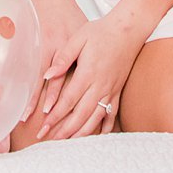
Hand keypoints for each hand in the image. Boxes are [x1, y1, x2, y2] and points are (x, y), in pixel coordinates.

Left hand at [39, 11, 142, 141]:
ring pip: (96, 118)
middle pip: (81, 115)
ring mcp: (111, 90)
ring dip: (81, 133)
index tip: (43, 127)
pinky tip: (97, 136)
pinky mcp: (118, 90)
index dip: (56, 116)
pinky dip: (105, 127)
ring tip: (68, 143)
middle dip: (64, 130)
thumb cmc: (101, 31)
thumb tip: (47, 75)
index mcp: (88, 73)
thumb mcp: (79, 38)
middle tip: (50, 141)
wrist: (129, 29)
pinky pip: (111, 113)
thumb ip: (63, 58)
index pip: (69, 100)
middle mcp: (100, 85)